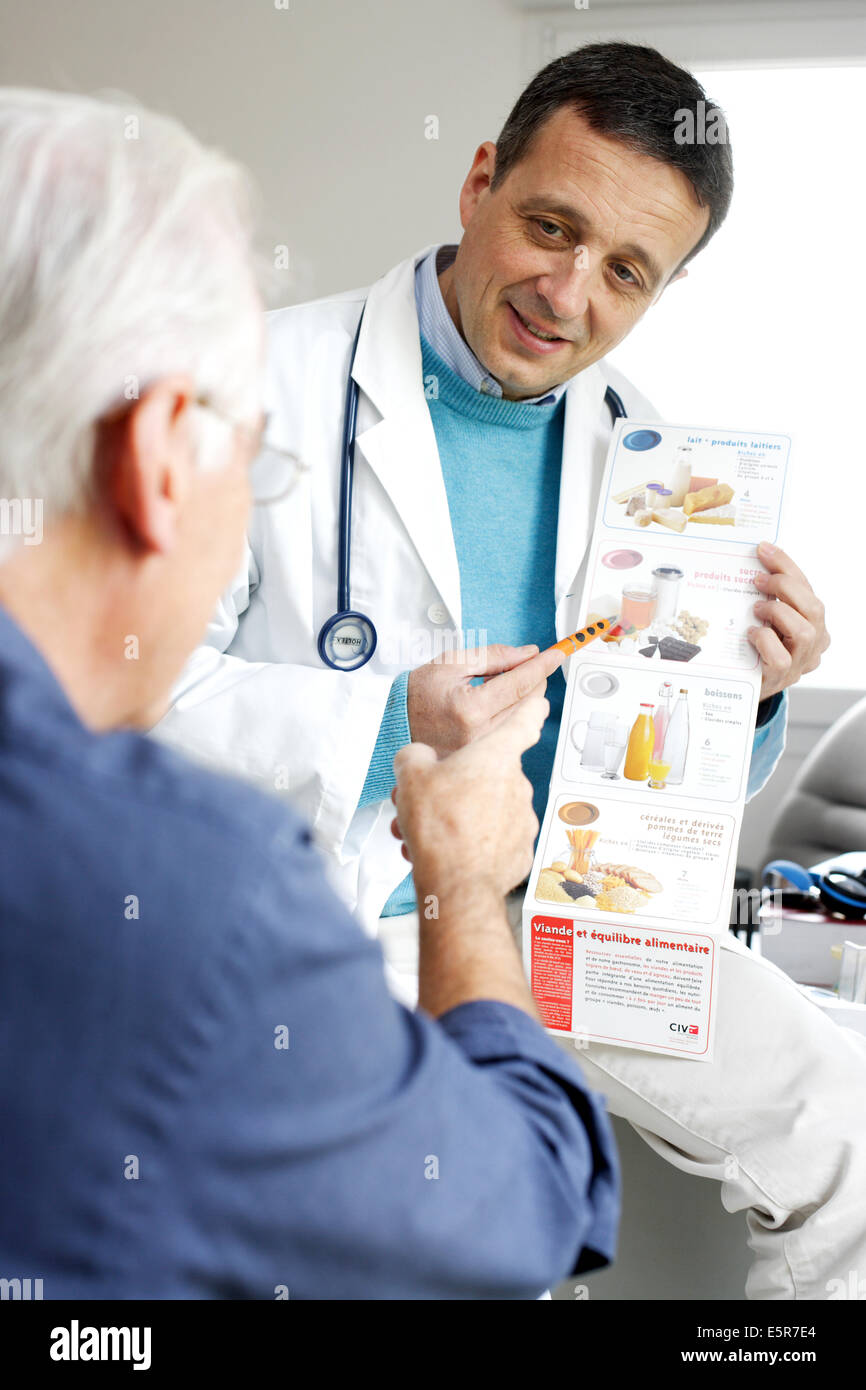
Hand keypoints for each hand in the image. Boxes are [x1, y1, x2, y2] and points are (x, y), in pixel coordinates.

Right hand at [390, 694, 548, 906]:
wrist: (456, 882)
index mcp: (498, 756)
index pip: (525, 720)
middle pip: (491, 773)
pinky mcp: (521, 851)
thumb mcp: (411, 776)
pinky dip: (474, 843)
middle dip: (460, 784)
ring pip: (489, 809)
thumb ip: (416, 756)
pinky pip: (495, 839)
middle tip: (429, 800)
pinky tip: (449, 852)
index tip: (539, 701)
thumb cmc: (440, 825)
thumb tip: (419, 758)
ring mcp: (524, 820)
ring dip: (462, 815)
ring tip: (429, 833)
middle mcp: (518, 784)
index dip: (530, 707)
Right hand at [406, 642, 564, 756]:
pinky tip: (499, 705)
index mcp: (471, 709)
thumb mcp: (451, 662)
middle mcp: (479, 733)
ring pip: (524, 718)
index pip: (520, 683)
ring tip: (505, 685)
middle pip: (529, 703)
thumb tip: (526, 654)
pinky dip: (513, 714)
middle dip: (536, 679)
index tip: (557, 654)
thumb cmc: (415, 695)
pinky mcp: (483, 759)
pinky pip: (512, 732)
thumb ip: (492, 656)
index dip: (542, 665)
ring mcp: (482, 750)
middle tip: (531, 665)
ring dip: (525, 697)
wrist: (395, 726)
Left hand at [749, 542, 829, 699]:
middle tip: (757, 581)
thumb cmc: (756, 644)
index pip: (806, 587)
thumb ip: (768, 595)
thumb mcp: (766, 616)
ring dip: (777, 613)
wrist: (744, 683)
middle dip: (785, 587)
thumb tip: (753, 561)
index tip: (764, 549)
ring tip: (756, 610)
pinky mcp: (782, 677)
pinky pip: (781, 657)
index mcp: (814, 621)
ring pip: (804, 632)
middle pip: (814, 607)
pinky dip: (765, 640)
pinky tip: (751, 634)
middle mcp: (815, 642)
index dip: (786, 565)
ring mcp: (801, 662)